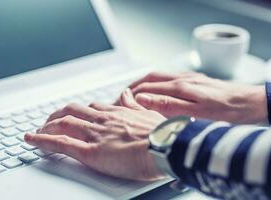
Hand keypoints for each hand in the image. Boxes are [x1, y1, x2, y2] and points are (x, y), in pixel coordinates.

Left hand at [25, 90, 165, 180]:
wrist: (167, 145)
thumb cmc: (163, 133)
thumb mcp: (149, 113)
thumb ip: (134, 104)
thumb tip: (127, 93)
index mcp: (116, 112)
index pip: (91, 107)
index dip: (78, 111)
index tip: (72, 114)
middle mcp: (102, 120)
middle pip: (72, 111)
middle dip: (58, 115)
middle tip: (49, 121)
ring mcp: (94, 134)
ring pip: (63, 124)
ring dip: (47, 126)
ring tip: (38, 131)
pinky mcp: (91, 152)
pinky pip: (61, 143)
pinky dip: (43, 140)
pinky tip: (32, 140)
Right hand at [123, 71, 266, 123]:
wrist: (252, 104)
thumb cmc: (228, 112)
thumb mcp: (196, 114)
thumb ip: (168, 105)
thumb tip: (142, 99)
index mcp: (180, 87)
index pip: (145, 89)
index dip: (129, 96)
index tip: (119, 104)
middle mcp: (182, 79)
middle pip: (148, 79)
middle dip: (131, 87)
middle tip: (120, 98)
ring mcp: (188, 79)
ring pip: (157, 76)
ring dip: (142, 83)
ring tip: (132, 93)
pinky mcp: (195, 81)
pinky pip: (168, 78)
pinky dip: (155, 83)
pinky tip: (155, 90)